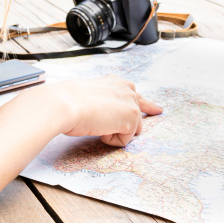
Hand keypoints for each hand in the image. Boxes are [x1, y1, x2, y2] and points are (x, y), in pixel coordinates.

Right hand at [40, 75, 163, 146]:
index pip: (134, 94)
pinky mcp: (132, 117)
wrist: (65, 104)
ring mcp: (131, 102)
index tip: (157, 109)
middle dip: (129, 123)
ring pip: (131, 130)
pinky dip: (110, 140)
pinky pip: (124, 140)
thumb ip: (101, 102)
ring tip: (96, 123)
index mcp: (114, 82)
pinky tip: (99, 128)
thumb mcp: (87, 96)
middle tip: (127, 119)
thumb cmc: (67, 101)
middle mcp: (126, 88)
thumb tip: (99, 114)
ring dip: (114, 132)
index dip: (147, 105)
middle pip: (138, 114)